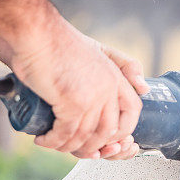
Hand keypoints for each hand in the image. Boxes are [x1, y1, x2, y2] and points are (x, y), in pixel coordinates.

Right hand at [12, 19, 147, 158]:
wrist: (34, 31)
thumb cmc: (57, 41)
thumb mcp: (97, 50)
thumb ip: (121, 65)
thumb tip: (145, 88)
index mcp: (115, 76)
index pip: (133, 111)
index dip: (123, 131)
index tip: (107, 138)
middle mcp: (108, 88)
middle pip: (110, 131)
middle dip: (94, 146)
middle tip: (76, 148)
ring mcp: (92, 96)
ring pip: (87, 136)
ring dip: (69, 146)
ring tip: (53, 143)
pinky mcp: (72, 103)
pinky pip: (66, 134)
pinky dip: (54, 142)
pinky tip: (44, 139)